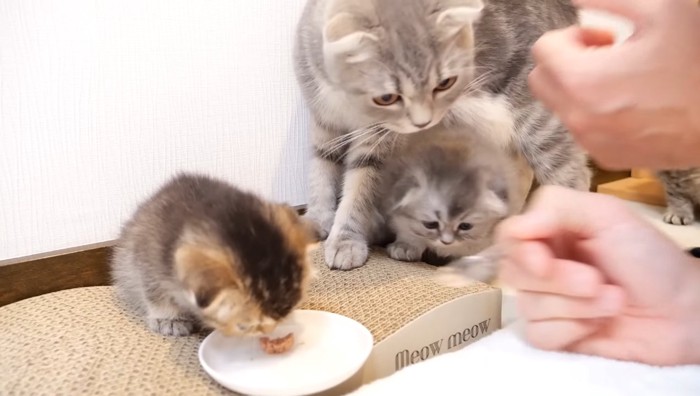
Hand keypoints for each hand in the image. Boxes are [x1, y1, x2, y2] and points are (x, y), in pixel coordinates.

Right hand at [496, 186, 699, 365]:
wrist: (684, 313)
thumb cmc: (650, 258)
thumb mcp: (607, 215)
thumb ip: (558, 207)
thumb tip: (516, 227)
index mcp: (551, 232)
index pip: (509, 236)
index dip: (522, 250)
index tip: (545, 262)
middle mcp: (543, 265)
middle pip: (513, 272)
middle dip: (560, 281)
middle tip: (598, 281)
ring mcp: (547, 302)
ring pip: (528, 306)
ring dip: (577, 306)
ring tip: (613, 301)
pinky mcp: (555, 335)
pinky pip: (538, 334)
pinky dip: (571, 330)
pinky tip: (598, 325)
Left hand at [528, 0, 699, 169]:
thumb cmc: (698, 65)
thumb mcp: (661, 12)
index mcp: (581, 80)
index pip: (542, 49)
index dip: (574, 36)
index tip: (605, 39)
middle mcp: (576, 116)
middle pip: (541, 80)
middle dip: (566, 62)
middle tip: (607, 57)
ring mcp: (590, 142)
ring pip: (560, 106)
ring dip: (580, 88)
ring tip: (625, 80)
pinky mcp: (605, 158)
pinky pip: (581, 129)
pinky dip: (594, 113)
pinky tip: (632, 105)